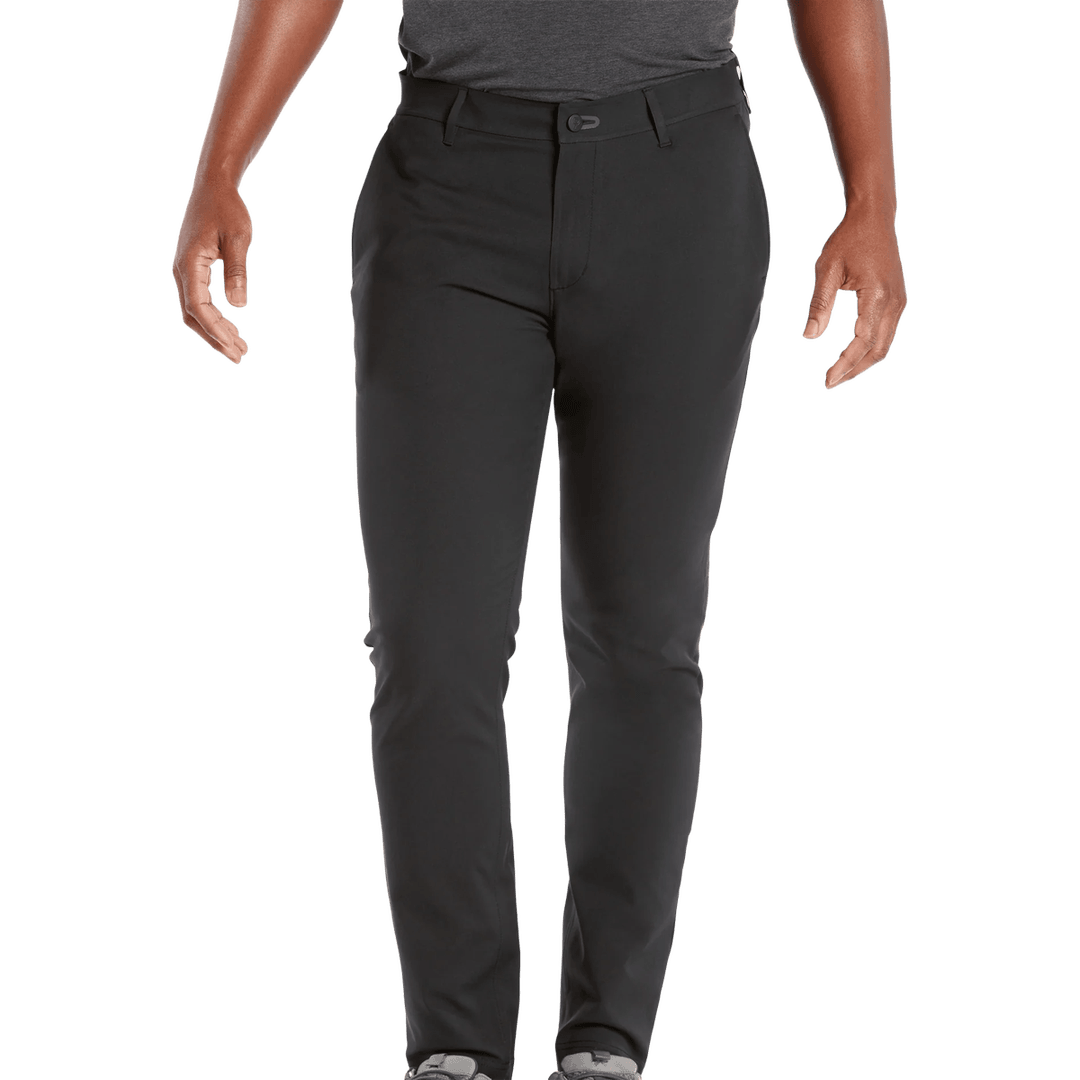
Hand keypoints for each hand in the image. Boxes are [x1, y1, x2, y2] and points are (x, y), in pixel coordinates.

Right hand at [172, 178, 252, 365]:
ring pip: (195, 312)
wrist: (213, 187)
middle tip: (240, 356)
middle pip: (193, 316)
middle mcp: (181, 271)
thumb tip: (239, 306)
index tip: (235, 346)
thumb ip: (237, 271)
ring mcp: (184, 271)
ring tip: (240, 347)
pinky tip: (232, 328)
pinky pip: (199, 302)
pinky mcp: (192, 270)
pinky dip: (214, 318)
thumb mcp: (237, 238)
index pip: (198, 307)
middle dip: (215, 338)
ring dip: (216, 331)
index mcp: (189, 264)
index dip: (216, 330)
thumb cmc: (226, 209)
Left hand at [802, 207, 906, 389]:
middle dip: (854, 369)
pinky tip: (852, 355)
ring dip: (863, 362)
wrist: (873, 219)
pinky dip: (870, 348)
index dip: (845, 364)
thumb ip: (820, 305)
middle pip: (877, 350)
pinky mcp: (897, 300)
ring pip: (884, 344)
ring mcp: (899, 301)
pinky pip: (886, 333)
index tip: (828, 380)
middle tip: (831, 382)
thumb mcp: (826, 271)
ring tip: (839, 373)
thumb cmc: (847, 241)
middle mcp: (894, 302)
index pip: (862, 341)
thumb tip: (809, 337)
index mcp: (876, 296)